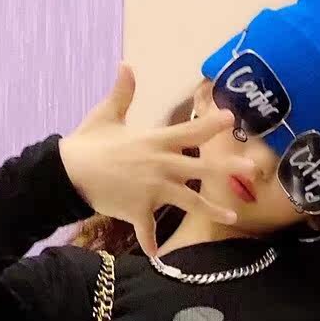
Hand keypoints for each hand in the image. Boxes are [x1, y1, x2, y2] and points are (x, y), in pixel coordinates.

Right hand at [58, 64, 254, 257]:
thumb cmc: (87, 143)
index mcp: (154, 141)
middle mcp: (159, 165)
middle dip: (228, 168)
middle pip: (200, 167)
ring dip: (211, 210)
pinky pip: (148, 229)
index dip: (211, 124)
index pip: (189, 131)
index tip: (231, 119)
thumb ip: (122, 93)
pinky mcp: (139, 210)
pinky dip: (150, 242)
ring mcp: (152, 190)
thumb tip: (127, 65)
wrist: (67, 172)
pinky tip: (156, 255)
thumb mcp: (106, 115)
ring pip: (189, 201)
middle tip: (252, 169)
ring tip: (233, 217)